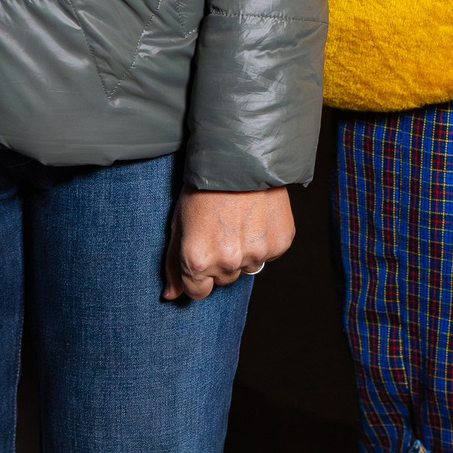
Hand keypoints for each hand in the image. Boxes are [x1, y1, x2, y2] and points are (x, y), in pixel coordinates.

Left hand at [163, 187, 294, 300]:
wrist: (242, 157)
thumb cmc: (205, 187)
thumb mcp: (179, 222)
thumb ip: (174, 263)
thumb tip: (172, 295)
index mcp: (197, 260)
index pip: (199, 292)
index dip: (200, 274)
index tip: (204, 254)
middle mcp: (227, 262)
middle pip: (225, 279)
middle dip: (223, 260)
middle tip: (223, 229)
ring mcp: (256, 254)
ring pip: (249, 266)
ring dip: (246, 251)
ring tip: (241, 220)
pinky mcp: (280, 243)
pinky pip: (270, 253)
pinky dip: (265, 240)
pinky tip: (258, 217)